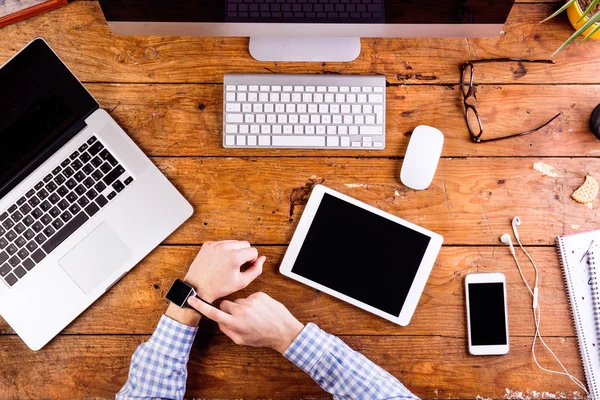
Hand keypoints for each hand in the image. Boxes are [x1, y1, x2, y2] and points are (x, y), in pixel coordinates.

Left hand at [185, 241, 265, 302]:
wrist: (197, 288)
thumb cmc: (219, 287)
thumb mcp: (242, 282)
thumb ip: (256, 269)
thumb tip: (262, 258)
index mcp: (235, 256)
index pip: (253, 251)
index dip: (251, 261)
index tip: (243, 269)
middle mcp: (225, 247)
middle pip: (245, 244)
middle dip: (244, 254)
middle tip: (237, 267)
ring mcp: (215, 244)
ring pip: (234, 242)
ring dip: (235, 251)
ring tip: (229, 264)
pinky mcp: (208, 244)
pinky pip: (223, 243)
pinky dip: (224, 250)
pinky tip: (220, 261)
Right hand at [188, 292, 304, 353]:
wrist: (284, 330)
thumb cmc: (263, 337)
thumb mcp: (242, 340)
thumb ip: (227, 330)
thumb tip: (219, 321)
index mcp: (235, 323)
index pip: (212, 313)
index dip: (199, 306)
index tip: (190, 298)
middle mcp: (241, 310)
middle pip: (225, 304)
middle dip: (228, 309)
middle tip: (237, 317)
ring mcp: (251, 301)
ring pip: (238, 301)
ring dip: (242, 307)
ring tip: (253, 316)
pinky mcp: (259, 295)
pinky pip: (249, 297)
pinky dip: (252, 303)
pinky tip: (260, 311)